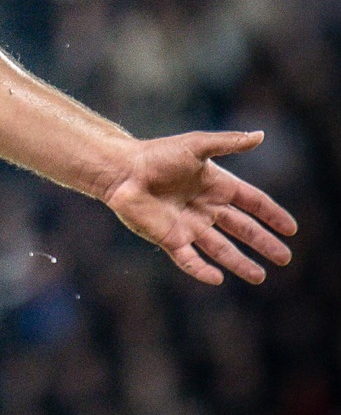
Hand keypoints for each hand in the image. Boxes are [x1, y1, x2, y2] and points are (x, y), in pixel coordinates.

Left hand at [104, 131, 295, 285]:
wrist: (122, 170)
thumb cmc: (157, 155)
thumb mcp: (196, 146)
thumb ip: (228, 143)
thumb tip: (261, 135)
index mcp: (216, 185)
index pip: (251, 202)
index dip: (271, 215)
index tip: (291, 230)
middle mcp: (205, 208)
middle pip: (241, 229)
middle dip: (263, 243)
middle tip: (284, 259)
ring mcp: (188, 225)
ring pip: (220, 249)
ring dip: (240, 262)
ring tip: (259, 276)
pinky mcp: (169, 238)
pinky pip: (189, 259)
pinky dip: (203, 270)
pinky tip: (218, 279)